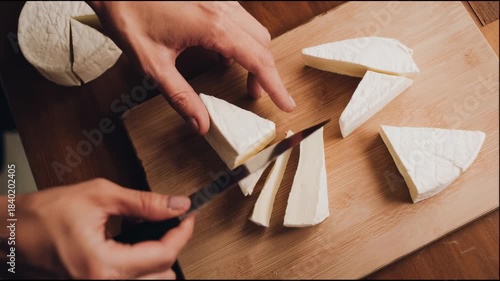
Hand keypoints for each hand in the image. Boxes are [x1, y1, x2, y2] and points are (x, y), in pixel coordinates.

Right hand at [1, 178, 193, 278]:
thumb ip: (143, 202)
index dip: (182, 234)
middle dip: (172, 247)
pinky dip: (142, 266)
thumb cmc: (42, 215)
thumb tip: (175, 204)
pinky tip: (138, 244)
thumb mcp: (99, 196)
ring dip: (159, 259)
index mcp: (103, 266)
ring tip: (156, 233)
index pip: (162, 255)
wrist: (10, 232)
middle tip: (174, 223)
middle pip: (161, 275)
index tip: (189, 217)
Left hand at [88, 1, 295, 133]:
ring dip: (255, 55)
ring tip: (243, 78)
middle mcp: (223, 8)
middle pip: (263, 43)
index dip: (275, 85)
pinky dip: (241, 40)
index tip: (286, 102)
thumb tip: (200, 123)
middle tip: (255, 95)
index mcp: (213, 26)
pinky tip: (223, 54)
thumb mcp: (153, 64)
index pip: (258, 60)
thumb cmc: (129, 14)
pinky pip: (239, 19)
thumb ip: (180, 96)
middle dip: (265, 72)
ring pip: (254, 29)